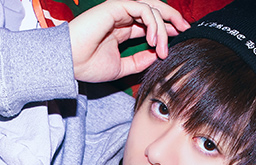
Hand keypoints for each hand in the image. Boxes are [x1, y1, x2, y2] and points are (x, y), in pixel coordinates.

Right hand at [68, 0, 189, 82]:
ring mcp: (118, 10)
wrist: (70, 63)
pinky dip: (153, 22)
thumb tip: (157, 56)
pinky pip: (142, 8)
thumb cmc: (88, 65)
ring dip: (163, 27)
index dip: (166, 29)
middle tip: (185, 29)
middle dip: (172, 18)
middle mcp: (122, 16)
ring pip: (151, 8)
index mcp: (122, 28)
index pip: (150, 23)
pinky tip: (154, 39)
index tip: (179, 40)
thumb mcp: (122, 67)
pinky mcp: (115, 7)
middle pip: (154, 10)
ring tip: (164, 46)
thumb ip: (140, 61)